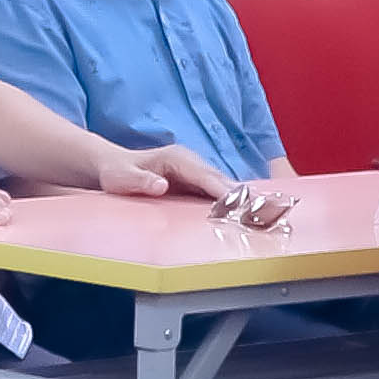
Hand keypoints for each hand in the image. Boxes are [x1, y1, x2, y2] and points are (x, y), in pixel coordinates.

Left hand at [109, 142, 280, 222]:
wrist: (114, 166)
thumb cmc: (116, 173)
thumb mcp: (120, 179)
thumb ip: (138, 182)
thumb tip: (161, 186)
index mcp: (177, 159)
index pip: (206, 176)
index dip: (224, 191)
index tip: (241, 204)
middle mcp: (191, 162)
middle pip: (222, 181)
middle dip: (243, 197)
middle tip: (264, 215)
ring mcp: (196, 172)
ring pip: (225, 187)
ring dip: (243, 202)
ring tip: (264, 219)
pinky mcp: (197, 183)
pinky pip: (218, 194)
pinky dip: (233, 204)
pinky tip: (248, 218)